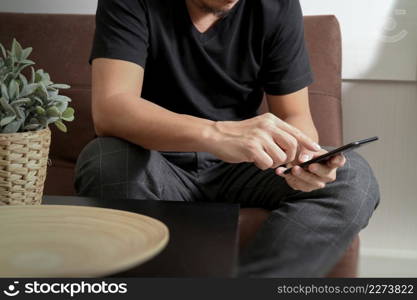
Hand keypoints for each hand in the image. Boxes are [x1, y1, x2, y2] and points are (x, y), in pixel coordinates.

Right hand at [206, 113, 320, 169]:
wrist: (216, 135)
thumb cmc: (238, 136)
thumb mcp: (259, 129)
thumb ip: (275, 135)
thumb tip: (294, 149)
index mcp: (271, 120)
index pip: (295, 131)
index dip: (306, 142)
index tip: (316, 149)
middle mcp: (267, 126)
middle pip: (292, 145)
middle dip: (289, 157)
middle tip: (279, 161)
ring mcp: (260, 136)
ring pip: (281, 157)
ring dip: (274, 163)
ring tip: (262, 158)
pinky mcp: (252, 148)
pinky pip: (268, 163)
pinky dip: (263, 166)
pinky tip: (254, 160)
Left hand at [275, 149, 345, 191]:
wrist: (294, 158)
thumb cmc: (304, 151)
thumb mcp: (306, 147)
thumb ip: (306, 152)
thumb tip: (303, 159)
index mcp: (331, 161)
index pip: (339, 161)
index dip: (338, 160)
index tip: (335, 157)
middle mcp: (327, 174)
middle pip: (325, 174)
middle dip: (317, 170)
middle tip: (310, 165)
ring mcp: (316, 183)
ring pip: (311, 183)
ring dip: (301, 176)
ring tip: (293, 169)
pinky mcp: (304, 187)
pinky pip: (297, 184)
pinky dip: (288, 177)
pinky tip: (280, 171)